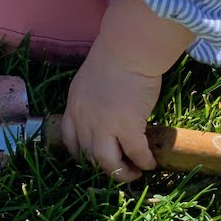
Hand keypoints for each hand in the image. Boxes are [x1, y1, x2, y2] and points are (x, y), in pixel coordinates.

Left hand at [61, 38, 161, 181]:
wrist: (128, 47)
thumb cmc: (115, 56)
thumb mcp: (92, 80)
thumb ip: (94, 100)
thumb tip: (110, 116)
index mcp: (74, 104)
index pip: (70, 139)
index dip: (82, 154)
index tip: (93, 160)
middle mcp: (84, 118)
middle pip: (88, 156)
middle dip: (104, 167)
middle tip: (119, 170)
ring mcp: (104, 125)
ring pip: (107, 163)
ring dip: (121, 173)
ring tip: (135, 173)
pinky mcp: (127, 127)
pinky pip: (136, 154)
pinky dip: (144, 161)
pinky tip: (151, 162)